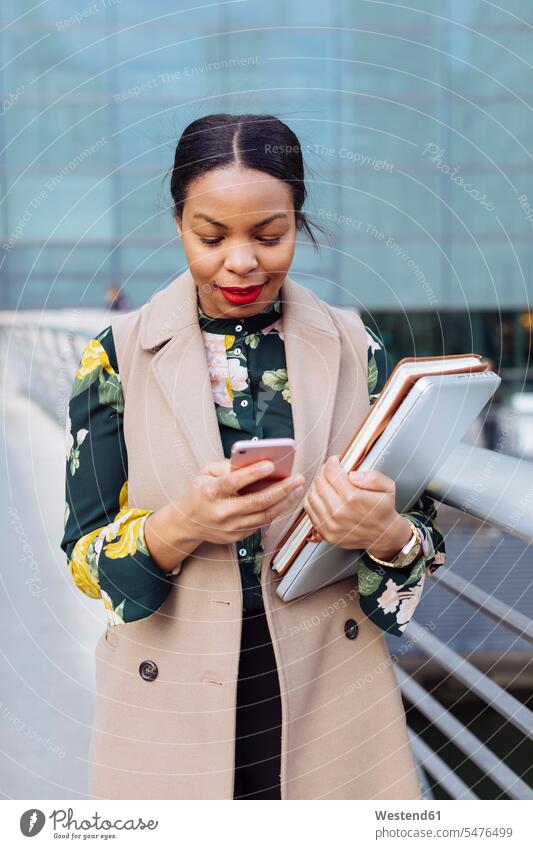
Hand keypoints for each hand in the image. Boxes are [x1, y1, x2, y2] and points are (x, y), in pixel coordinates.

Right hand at [145, 459, 304, 571]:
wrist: (188, 522)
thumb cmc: (200, 492)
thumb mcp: (206, 472)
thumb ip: (227, 465)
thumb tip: (253, 460)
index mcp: (211, 492)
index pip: (234, 482)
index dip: (254, 473)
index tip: (271, 464)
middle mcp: (222, 512)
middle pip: (257, 502)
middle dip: (281, 489)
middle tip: (297, 478)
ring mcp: (231, 527)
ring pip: (264, 515)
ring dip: (285, 502)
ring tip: (297, 488)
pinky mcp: (238, 536)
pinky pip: (262, 523)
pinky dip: (276, 511)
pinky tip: (286, 500)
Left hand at [303, 456, 411, 558]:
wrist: (383, 535)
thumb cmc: (383, 510)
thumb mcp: (388, 487)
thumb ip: (372, 477)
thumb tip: (352, 474)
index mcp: (353, 498)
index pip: (331, 472)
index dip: (332, 462)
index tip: (336, 461)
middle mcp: (339, 511)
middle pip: (319, 482)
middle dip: (323, 471)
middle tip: (330, 470)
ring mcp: (331, 524)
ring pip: (312, 495)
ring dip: (316, 484)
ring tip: (325, 481)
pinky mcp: (326, 532)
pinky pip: (310, 511)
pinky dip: (313, 499)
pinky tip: (322, 495)